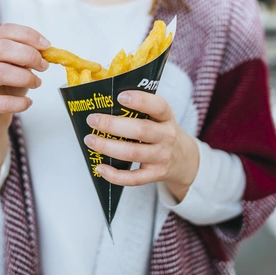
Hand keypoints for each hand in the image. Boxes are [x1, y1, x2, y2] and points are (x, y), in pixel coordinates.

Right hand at [0, 23, 49, 137]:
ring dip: (25, 77)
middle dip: (28, 55)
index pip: (5, 31)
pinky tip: (27, 102)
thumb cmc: (6, 87)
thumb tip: (47, 51)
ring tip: (37, 83)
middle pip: (0, 48)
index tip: (46, 46)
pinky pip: (1, 102)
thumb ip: (28, 56)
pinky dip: (19, 102)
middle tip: (43, 66)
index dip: (28, 35)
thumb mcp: (18, 66)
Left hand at [83, 91, 199, 201]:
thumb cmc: (163, 132)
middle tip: (93, 120)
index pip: (158, 107)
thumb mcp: (160, 117)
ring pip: (133, 153)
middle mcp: (166, 137)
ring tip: (90, 140)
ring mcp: (161, 157)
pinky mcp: (155, 174)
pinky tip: (100, 167)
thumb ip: (142, 108)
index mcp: (167, 118)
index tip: (120, 96)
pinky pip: (133, 178)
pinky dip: (115, 175)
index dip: (140, 101)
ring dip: (108, 147)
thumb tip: (106, 98)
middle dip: (113, 125)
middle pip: (141, 130)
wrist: (184, 160)